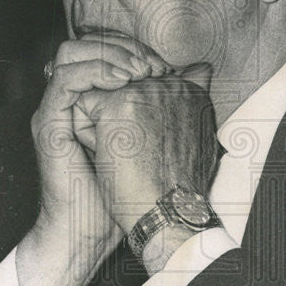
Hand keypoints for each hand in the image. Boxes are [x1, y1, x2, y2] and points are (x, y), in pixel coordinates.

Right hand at [17, 35, 168, 285]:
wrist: (102, 229)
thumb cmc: (136, 190)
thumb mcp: (159, 134)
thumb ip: (172, 99)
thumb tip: (201, 68)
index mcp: (93, 101)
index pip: (104, 51)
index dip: (134, 49)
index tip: (164, 64)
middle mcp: (71, 101)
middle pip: (86, 45)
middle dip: (123, 47)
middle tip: (152, 65)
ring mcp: (56, 110)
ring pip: (70, 53)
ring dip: (108, 55)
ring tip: (138, 71)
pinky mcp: (48, 123)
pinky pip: (64, 80)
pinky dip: (94, 72)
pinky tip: (122, 82)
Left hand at [76, 60, 218, 237]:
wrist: (167, 216)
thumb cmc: (179, 187)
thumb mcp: (197, 136)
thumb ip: (193, 100)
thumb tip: (200, 70)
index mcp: (191, 90)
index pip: (143, 88)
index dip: (138, 119)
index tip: (153, 148)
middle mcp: (171, 84)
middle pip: (120, 89)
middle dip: (119, 119)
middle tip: (140, 154)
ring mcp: (146, 91)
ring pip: (102, 97)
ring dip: (104, 126)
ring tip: (126, 155)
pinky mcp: (120, 103)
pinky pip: (85, 107)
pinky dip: (89, 135)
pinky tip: (111, 156)